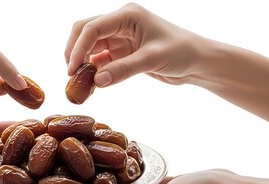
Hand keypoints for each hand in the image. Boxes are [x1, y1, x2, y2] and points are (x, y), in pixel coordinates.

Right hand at [65, 2, 208, 86]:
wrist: (198, 62)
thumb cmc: (182, 53)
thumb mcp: (153, 59)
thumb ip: (124, 69)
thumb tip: (96, 81)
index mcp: (127, 15)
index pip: (93, 28)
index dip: (78, 48)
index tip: (72, 70)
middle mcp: (120, 22)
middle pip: (85, 31)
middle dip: (75, 51)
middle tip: (71, 75)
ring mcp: (120, 37)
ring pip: (90, 46)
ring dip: (82, 62)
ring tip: (79, 82)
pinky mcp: (121, 51)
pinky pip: (100, 59)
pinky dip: (93, 70)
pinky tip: (91, 83)